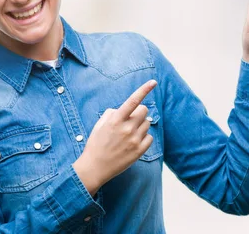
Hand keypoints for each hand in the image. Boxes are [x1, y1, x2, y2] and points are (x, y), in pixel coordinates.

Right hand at [73, 80, 156, 195]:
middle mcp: (126, 128)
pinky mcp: (139, 151)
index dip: (144, 89)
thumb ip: (112, 113)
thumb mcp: (100, 124)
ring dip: (140, 125)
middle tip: (131, 119)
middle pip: (144, 110)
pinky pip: (150, 137)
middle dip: (139, 112)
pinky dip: (144, 137)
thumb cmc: (96, 144)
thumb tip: (124, 109)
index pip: (133, 100)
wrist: (95, 167)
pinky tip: (134, 142)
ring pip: (147, 123)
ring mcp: (134, 140)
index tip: (153, 82)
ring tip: (129, 134)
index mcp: (116, 120)